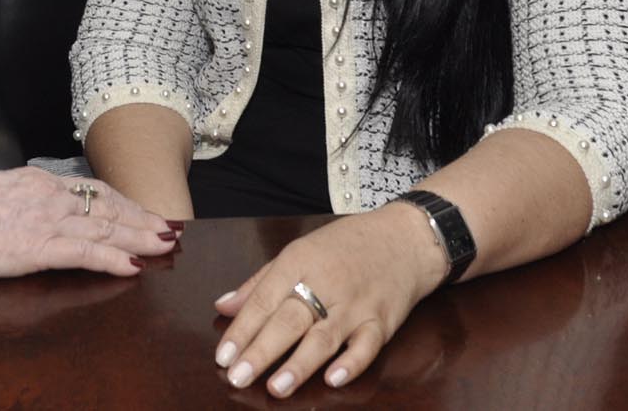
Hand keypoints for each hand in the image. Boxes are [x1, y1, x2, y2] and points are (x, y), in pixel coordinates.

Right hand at [0, 167, 176, 277]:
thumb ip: (25, 197)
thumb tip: (37, 208)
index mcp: (41, 182)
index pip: (95, 191)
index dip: (125, 203)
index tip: (144, 212)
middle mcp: (51, 196)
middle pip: (109, 208)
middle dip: (142, 219)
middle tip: (169, 229)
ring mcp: (48, 222)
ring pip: (106, 229)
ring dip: (138, 238)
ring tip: (163, 245)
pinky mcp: (40, 248)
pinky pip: (86, 254)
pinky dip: (112, 260)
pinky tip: (132, 266)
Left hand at [211, 202, 444, 396]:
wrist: (404, 239)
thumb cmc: (345, 246)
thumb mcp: (298, 251)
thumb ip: (260, 282)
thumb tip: (223, 307)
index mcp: (299, 262)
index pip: (264, 300)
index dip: (242, 330)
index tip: (222, 357)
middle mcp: (326, 284)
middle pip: (288, 320)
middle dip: (261, 351)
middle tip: (237, 377)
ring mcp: (355, 305)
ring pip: (324, 338)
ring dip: (298, 365)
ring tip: (275, 388)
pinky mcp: (382, 322)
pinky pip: (366, 346)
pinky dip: (350, 364)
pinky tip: (332, 380)